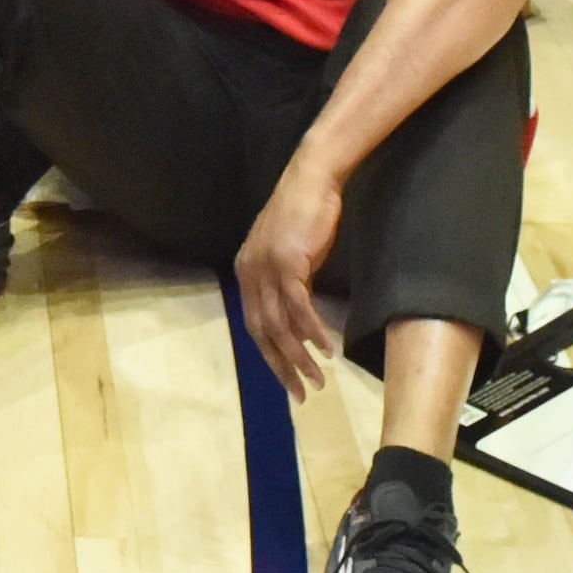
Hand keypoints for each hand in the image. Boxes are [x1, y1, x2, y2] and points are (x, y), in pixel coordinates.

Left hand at [234, 154, 345, 399]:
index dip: (271, 358)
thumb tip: (299, 326)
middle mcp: (250, 272)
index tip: (289, 383)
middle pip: (262, 332)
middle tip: (301, 394)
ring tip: (318, 380)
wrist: (313, 178)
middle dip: (282, 368)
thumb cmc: (306, 214)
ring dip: (300, 356)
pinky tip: (326, 349)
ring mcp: (266, 267)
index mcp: (246, 272)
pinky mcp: (288, 262)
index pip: (255, 326)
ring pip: (280, 325)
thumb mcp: (292, 256)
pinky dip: (312, 331)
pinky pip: (299, 307)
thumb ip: (290, 287)